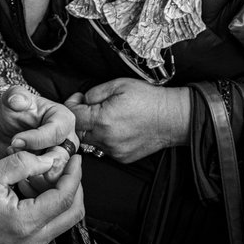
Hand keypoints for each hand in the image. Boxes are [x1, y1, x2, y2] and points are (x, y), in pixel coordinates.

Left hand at [0, 86, 77, 190]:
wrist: (10, 129)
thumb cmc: (15, 111)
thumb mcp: (12, 98)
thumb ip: (15, 96)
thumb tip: (17, 100)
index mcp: (64, 119)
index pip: (56, 133)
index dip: (34, 139)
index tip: (15, 140)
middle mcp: (69, 141)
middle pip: (60, 159)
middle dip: (33, 160)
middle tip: (13, 155)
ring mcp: (63, 159)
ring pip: (56, 176)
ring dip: (32, 175)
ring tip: (14, 164)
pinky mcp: (55, 174)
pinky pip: (49, 188)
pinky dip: (32, 186)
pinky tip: (17, 177)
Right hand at [0, 151, 83, 243]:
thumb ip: (24, 163)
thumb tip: (50, 160)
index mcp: (25, 222)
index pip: (64, 198)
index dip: (74, 175)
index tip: (75, 158)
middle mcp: (33, 240)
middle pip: (73, 213)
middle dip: (75, 186)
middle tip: (68, 167)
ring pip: (65, 220)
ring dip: (63, 196)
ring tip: (47, 178)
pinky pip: (52, 226)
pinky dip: (52, 207)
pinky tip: (37, 191)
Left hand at [65, 78, 190, 163]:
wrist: (171, 117)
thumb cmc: (147, 99)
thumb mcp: (118, 85)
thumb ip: (94, 93)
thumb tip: (82, 100)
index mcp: (102, 120)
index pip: (73, 117)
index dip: (72, 105)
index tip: (79, 99)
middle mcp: (106, 139)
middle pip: (78, 132)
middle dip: (80, 119)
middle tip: (89, 108)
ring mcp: (114, 151)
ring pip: (91, 142)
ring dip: (92, 131)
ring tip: (105, 118)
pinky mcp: (122, 158)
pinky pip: (105, 149)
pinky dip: (105, 139)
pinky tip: (117, 129)